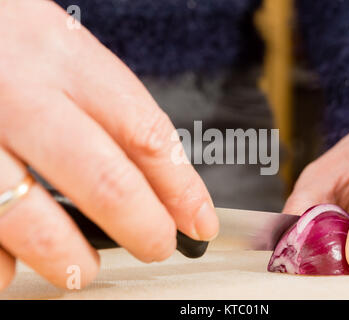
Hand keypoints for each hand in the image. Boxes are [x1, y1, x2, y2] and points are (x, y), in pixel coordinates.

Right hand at [0, 0, 217, 289]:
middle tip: (156, 247)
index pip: (145, 132)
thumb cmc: (13, 49)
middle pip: (104, 181)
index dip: (182, 189)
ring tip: (83, 266)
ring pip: (32, 220)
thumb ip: (112, 115)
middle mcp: (18, 94)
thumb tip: (160, 189)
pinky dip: (5, 261)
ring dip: (71, 259)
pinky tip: (18, 257)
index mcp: (64, 59)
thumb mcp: (67, 57)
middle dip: (143, 229)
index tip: (200, 221)